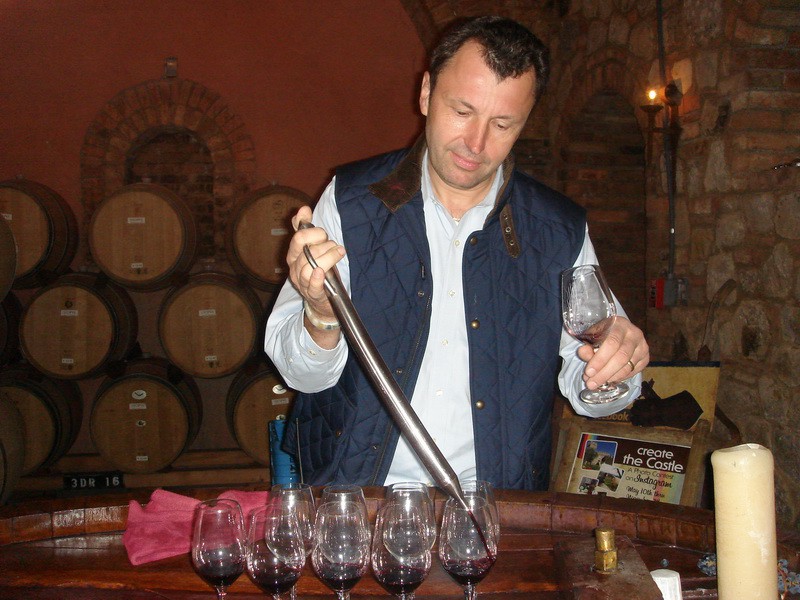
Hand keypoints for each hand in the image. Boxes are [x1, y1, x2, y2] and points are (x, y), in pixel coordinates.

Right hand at [286, 206, 345, 323]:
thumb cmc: (320, 272)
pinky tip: (321, 272)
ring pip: (310, 265)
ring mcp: (302, 282)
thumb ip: (306, 229)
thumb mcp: (314, 249)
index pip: (298, 238)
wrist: (325, 301)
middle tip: (334, 246)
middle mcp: (294, 268)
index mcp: (294, 255)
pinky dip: (315, 278)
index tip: (324, 235)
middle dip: (322, 244)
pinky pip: (311, 284)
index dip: (314, 233)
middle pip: (304, 250)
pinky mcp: (313, 294)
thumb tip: (303, 209)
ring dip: (328, 257)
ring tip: (339, 253)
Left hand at [577, 317, 648, 390]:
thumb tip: (583, 353)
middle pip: (621, 357)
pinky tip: (608, 380)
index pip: (612, 343)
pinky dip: (619, 378)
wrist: (618, 331)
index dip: (600, 359)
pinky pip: (632, 372)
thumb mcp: (592, 335)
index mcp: (619, 324)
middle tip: (591, 383)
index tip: (588, 372)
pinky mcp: (645, 358)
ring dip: (610, 378)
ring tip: (596, 383)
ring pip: (627, 367)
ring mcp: (642, 346)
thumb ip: (587, 345)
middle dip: (604, 373)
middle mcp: (634, 334)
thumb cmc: (603, 333)